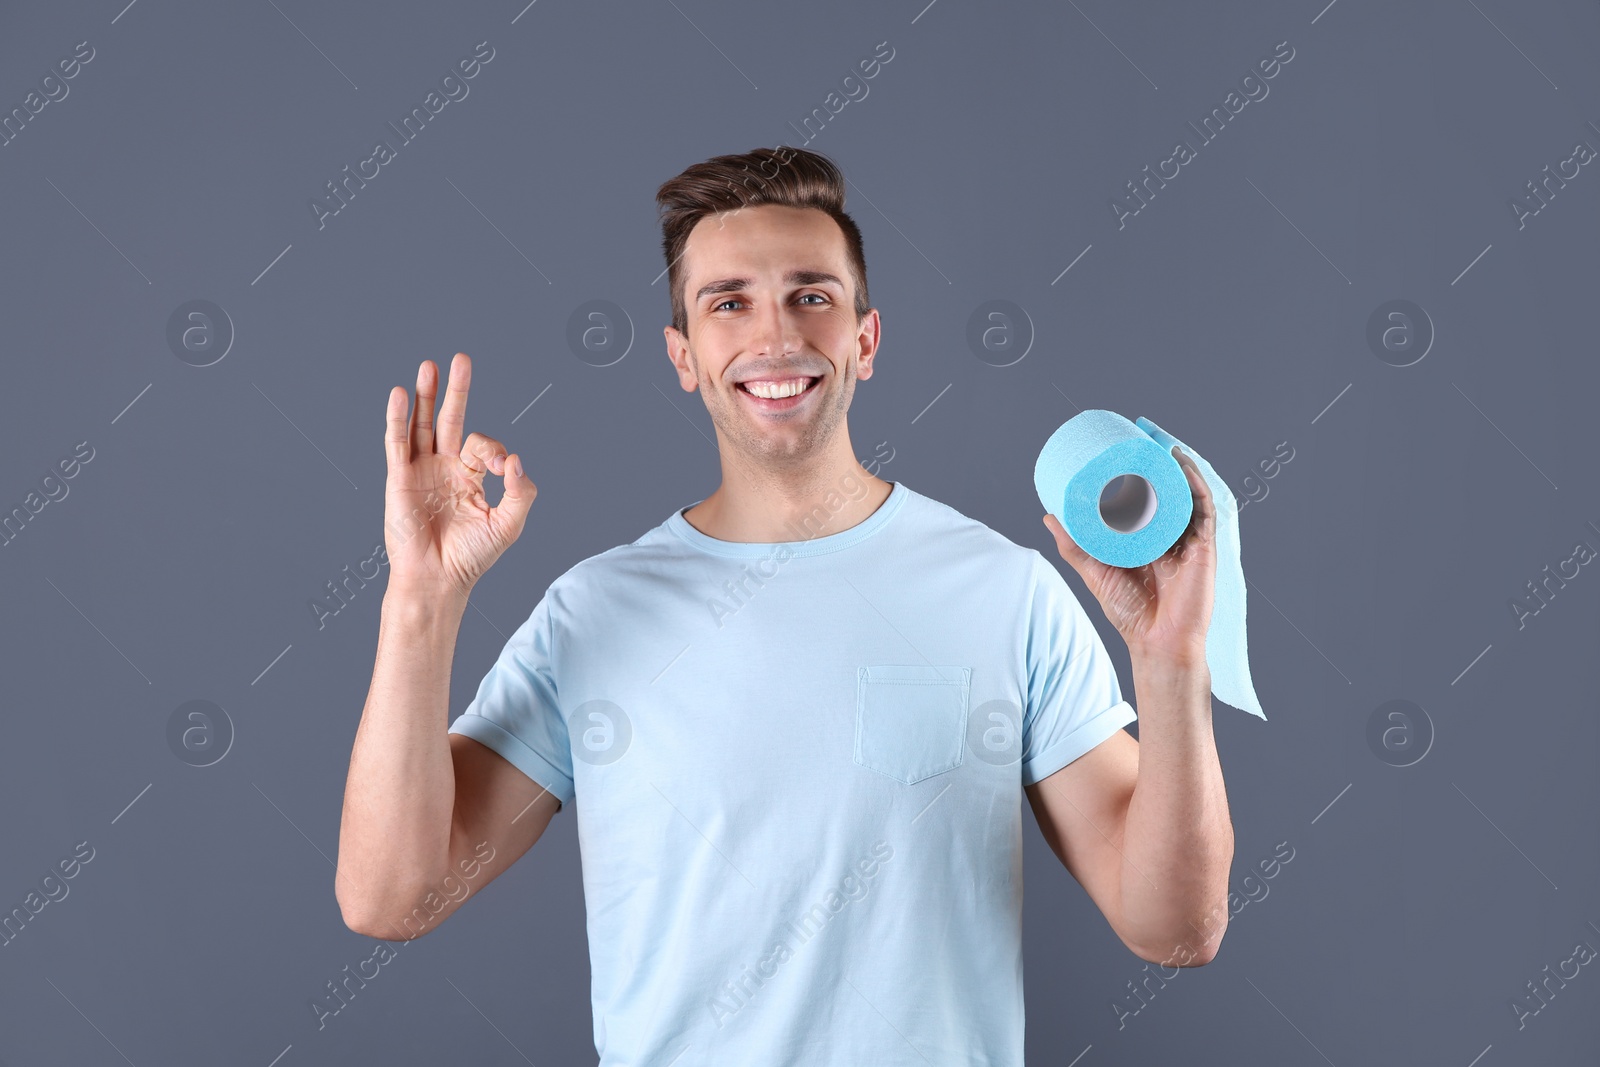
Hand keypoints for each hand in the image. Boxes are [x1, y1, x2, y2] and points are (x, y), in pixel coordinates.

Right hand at [382, 353, 536, 600]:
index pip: (482, 446)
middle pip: (450, 420)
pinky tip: (401, 394)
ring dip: (426, 395)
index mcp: (470, 477)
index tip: (500, 467)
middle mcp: (444, 469)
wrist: (438, 579)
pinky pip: (397, 442)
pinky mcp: (399, 478)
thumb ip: (521, 491)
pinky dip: (398, 418)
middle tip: (461, 360)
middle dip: (456, 391)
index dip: (493, 449)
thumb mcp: (509, 524)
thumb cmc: (472, 557)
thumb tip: (516, 458)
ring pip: (423, 424)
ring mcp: (420, 471)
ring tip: (429, 366)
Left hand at [1043, 445, 1215, 662]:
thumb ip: (1074, 545)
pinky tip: (1179, 462)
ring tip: (1156, 439)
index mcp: (1147, 538)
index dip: (1135, 470)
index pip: (1144, 496)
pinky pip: (1202, 505)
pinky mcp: (1204, 544)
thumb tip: (1049, 516)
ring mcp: (1188, 537)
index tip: (1120, 446)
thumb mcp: (1095, 571)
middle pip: (1165, 488)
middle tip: (1137, 433)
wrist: (1157, 642)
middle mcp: (1170, 533)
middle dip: (1154, 459)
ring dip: (1174, 463)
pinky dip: (1193, 481)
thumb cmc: (1130, 613)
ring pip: (1184, 491)